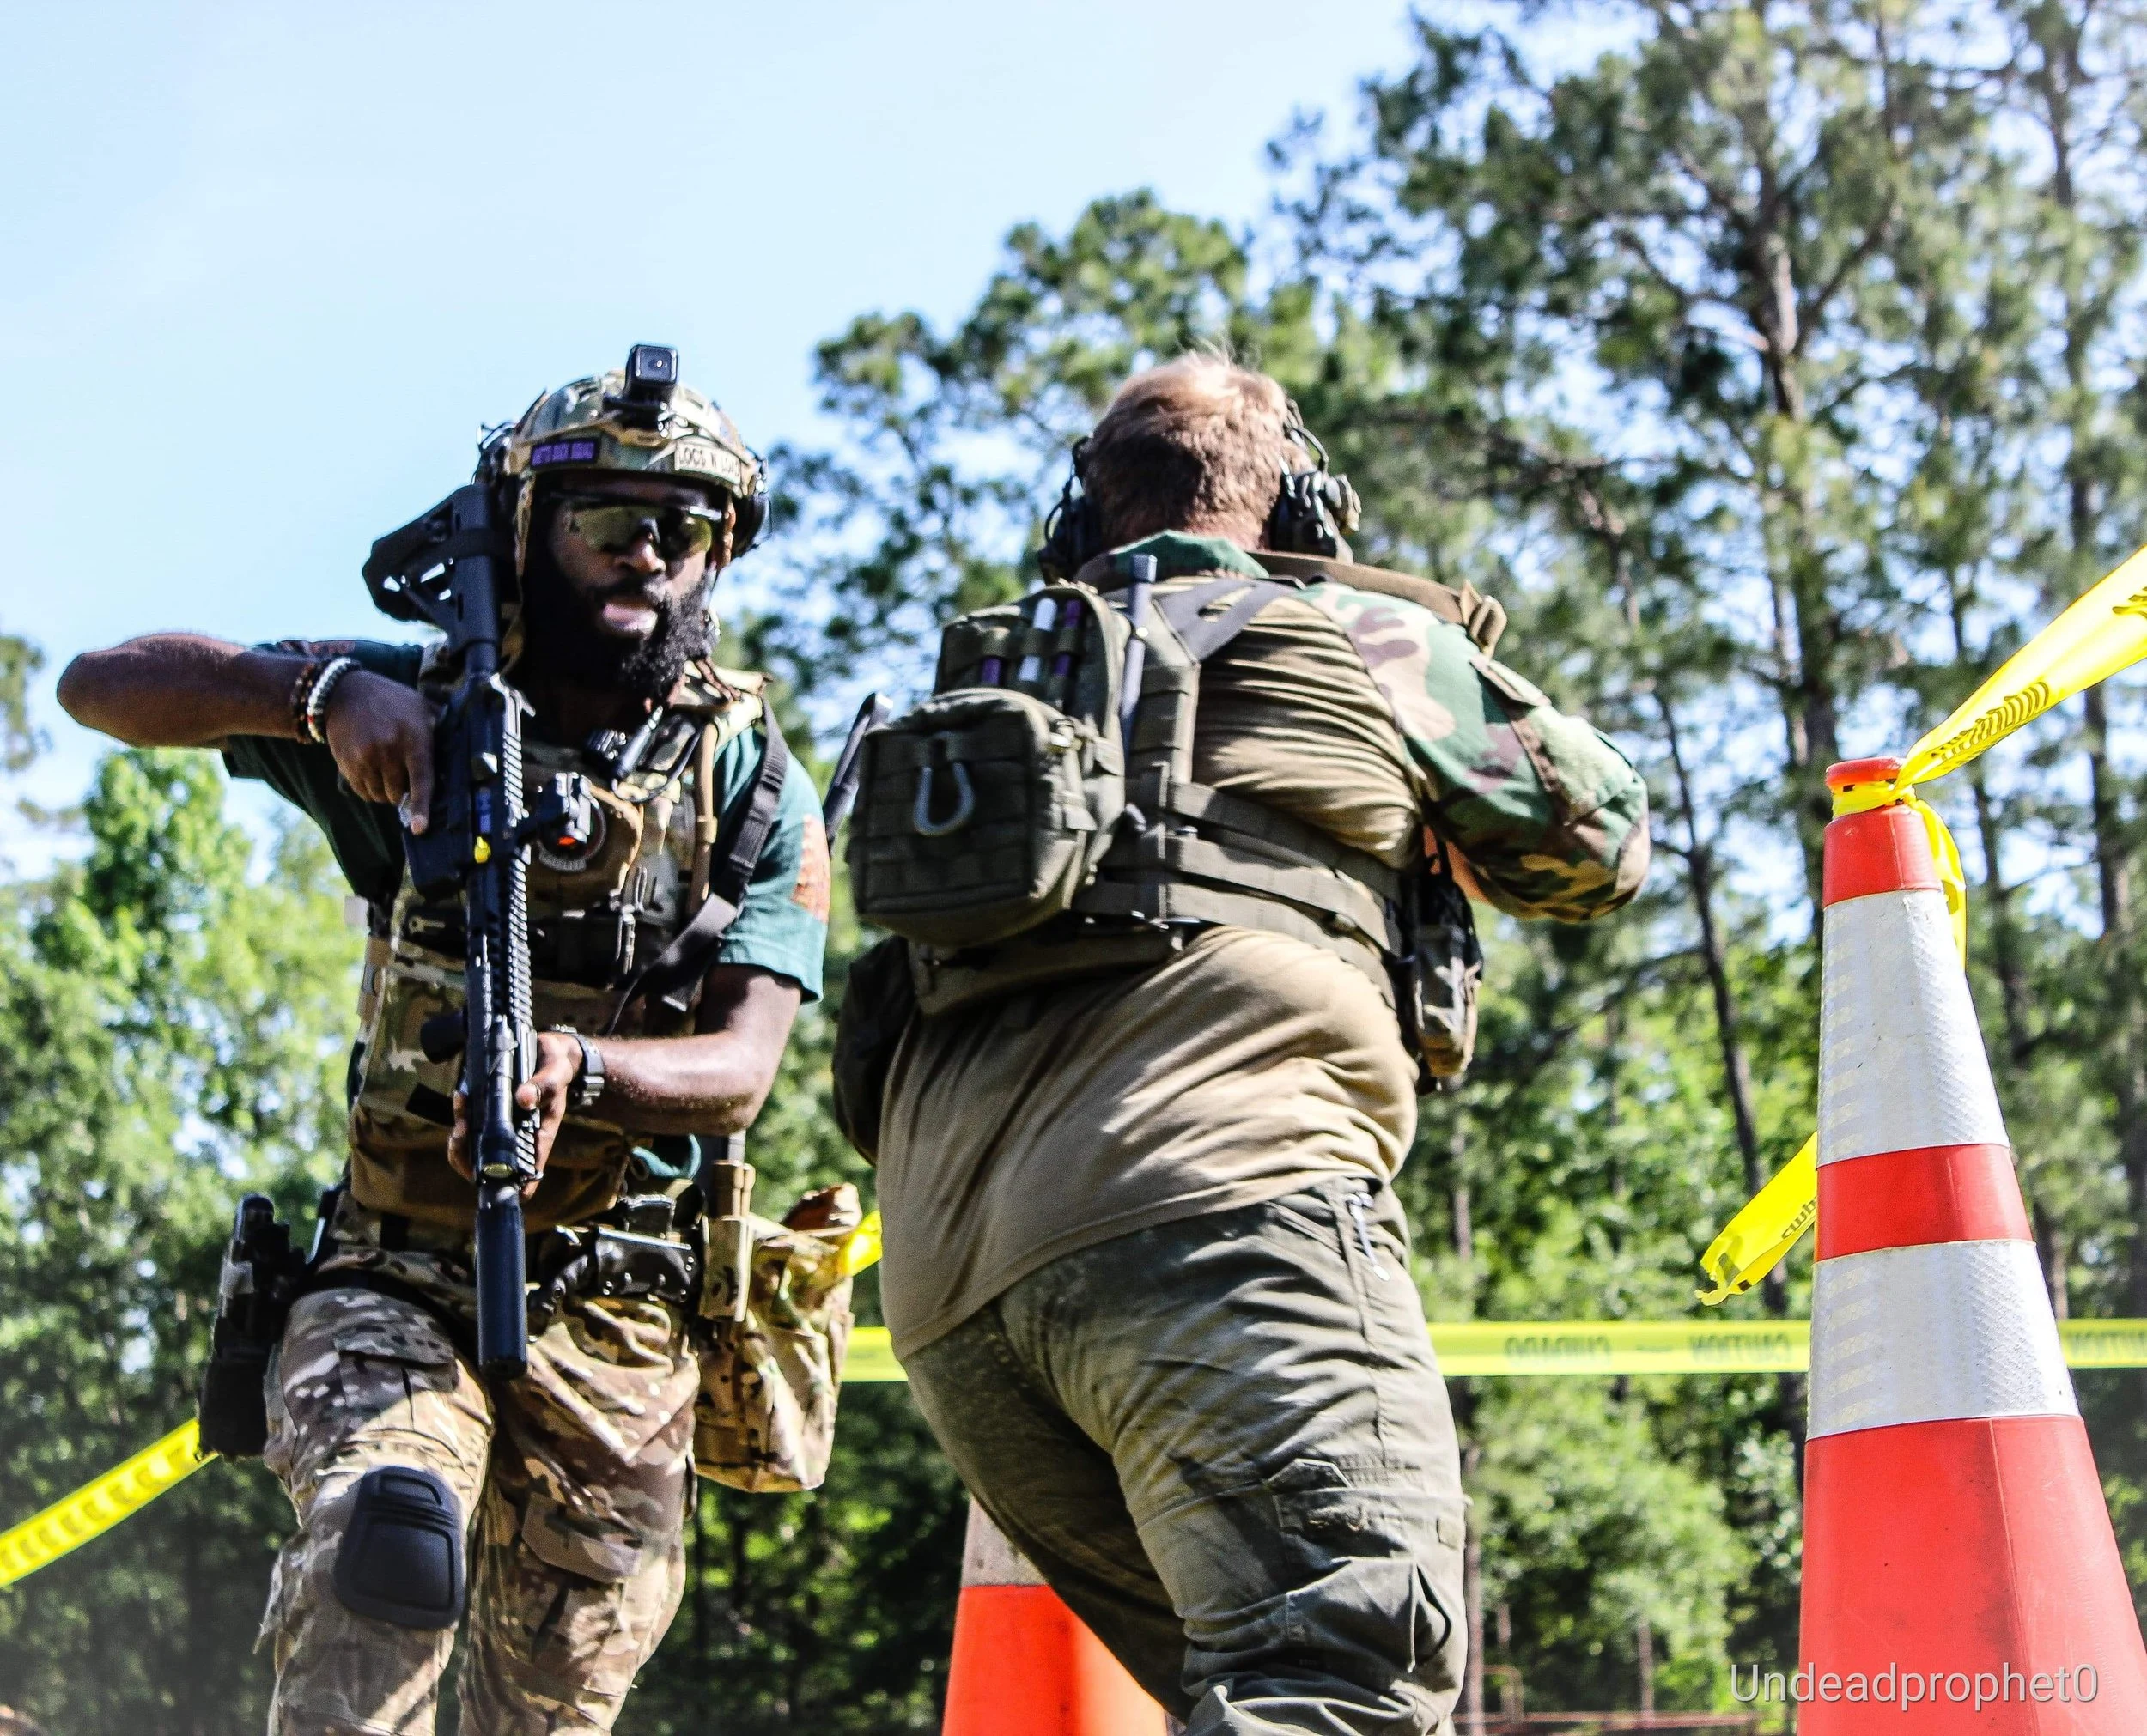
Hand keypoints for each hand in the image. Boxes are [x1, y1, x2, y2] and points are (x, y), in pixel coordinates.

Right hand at [323, 670, 438, 830]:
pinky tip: (372, 770)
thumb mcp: (421, 706)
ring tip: (387, 769)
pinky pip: (363, 792)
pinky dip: (370, 789)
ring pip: (381, 795)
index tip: (419, 827)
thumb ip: (441, 727)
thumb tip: (466, 745)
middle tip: (403, 772)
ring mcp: (366, 758)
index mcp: (414, 738)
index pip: (421, 780)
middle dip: (404, 790)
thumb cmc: (391, 700)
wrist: (345, 692)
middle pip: (399, 793)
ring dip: (387, 791)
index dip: (421, 807)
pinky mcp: (348, 764)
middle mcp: (389, 750)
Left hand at [446, 1031, 587, 1194]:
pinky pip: (471, 1123)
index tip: (495, 1184)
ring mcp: (503, 1126)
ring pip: (474, 1147)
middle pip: (489, 1166)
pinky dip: (462, 1114)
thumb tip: (523, 1100)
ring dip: (460, 1135)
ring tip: (461, 1107)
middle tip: (462, 1131)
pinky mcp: (491, 1112)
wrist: (551, 1050)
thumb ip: (545, 1085)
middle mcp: (519, 1136)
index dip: (511, 1186)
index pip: (526, 1172)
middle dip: (467, 1156)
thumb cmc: (559, 1065)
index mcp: (540, 1135)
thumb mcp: (557, 1071)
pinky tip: (462, 1097)